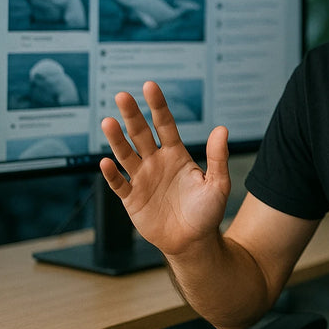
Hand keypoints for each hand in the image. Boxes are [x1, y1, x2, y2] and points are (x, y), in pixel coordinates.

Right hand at [99, 81, 230, 255]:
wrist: (193, 241)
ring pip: (126, 154)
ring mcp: (142, 179)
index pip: (165, 125)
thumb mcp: (218, 184)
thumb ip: (218, 157)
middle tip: (122, 95)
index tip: (150, 86)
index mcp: (176, 155)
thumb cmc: (207, 211)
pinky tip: (106, 163)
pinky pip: (119, 184)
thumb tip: (222, 129)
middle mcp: (156, 162)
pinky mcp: (132, 199)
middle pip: (141, 134)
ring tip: (108, 122)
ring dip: (116, 139)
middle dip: (132, 115)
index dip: (158, 106)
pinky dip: (112, 174)